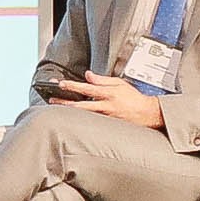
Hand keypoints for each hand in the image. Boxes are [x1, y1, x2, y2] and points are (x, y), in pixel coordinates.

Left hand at [49, 73, 167, 131]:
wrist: (147, 114)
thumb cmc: (134, 99)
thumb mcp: (119, 83)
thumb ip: (102, 79)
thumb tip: (88, 75)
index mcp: (108, 94)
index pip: (87, 88)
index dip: (73, 86)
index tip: (61, 83)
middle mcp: (105, 106)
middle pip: (81, 105)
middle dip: (65, 102)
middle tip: (52, 99)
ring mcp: (104, 117)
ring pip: (83, 114)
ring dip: (69, 111)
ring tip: (57, 108)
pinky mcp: (105, 125)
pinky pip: (90, 121)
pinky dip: (79, 119)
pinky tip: (71, 118)